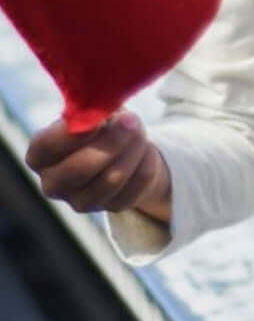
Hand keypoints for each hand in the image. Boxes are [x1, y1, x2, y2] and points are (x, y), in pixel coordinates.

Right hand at [24, 110, 171, 221]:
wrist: (125, 150)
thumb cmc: (101, 126)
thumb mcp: (93, 113)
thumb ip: (92, 114)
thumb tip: (100, 117)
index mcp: (39, 157)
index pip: (47, 147)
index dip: (74, 132)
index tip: (99, 118)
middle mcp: (53, 184)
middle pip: (80, 168)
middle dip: (111, 141)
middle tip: (131, 120)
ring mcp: (81, 201)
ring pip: (112, 178)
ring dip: (133, 148)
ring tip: (139, 130)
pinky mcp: (111, 207)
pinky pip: (136, 184)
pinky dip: (146, 161)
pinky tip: (145, 149)